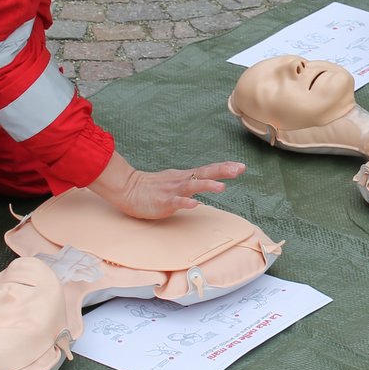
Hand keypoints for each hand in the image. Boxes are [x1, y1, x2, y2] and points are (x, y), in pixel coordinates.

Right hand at [88, 152, 243, 219]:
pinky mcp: (162, 202)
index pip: (207, 170)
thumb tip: (209, 182)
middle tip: (239, 169)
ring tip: (221, 187)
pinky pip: (176, 202)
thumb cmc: (151, 187)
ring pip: (192, 186)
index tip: (241, 166)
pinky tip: (195, 204)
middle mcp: (181, 181)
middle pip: (204, 173)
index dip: (224, 167)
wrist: (127, 189)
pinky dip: (186, 202)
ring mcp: (172, 191)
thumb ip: (191, 182)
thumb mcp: (174, 181)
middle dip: (223, 171)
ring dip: (207, 185)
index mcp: (184, 176)